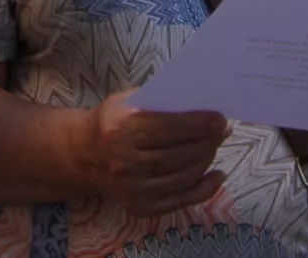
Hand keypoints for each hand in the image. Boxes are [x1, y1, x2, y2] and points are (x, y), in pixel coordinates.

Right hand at [69, 92, 227, 216]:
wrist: (85, 155)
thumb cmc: (112, 121)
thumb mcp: (127, 101)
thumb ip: (159, 101)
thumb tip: (201, 106)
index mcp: (120, 130)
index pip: (167, 128)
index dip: (197, 125)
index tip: (219, 118)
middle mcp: (125, 163)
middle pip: (179, 154)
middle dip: (207, 141)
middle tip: (222, 130)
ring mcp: (133, 189)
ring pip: (184, 176)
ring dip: (207, 159)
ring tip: (215, 144)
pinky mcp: (141, 206)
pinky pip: (181, 199)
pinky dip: (204, 189)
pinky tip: (217, 175)